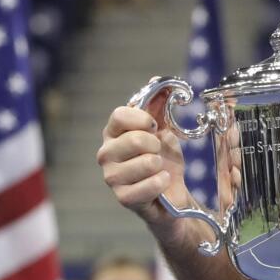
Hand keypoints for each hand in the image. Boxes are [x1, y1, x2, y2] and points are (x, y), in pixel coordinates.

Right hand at [97, 87, 190, 225]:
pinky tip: (161, 183)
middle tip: (158, 152)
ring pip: (146, 163)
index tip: (155, 126)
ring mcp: (112, 177)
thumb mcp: (165, 129)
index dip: (143, 118)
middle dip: (156, 145)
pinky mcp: (123, 198)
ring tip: (159, 169)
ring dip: (161, 166)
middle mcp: (106, 153)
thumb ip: (160, 106)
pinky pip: (149, 186)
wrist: (172, 193)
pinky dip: (162, 183)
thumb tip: (160, 82)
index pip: (120, 115)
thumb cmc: (164, 159)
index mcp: (114, 133)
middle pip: (135, 140)